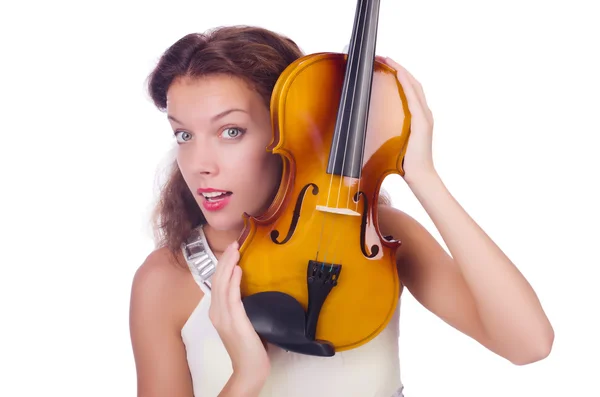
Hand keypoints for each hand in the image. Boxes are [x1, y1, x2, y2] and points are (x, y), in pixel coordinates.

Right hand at [209, 241, 269, 385]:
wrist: (249, 368)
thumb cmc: (249, 345)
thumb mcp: (241, 320)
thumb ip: (239, 305)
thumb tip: (245, 286)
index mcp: (216, 312)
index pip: (216, 283)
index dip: (222, 266)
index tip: (231, 251)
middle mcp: (216, 313)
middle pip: (217, 280)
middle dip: (225, 260)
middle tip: (234, 244)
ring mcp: (223, 317)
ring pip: (222, 285)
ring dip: (229, 266)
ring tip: (235, 250)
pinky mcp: (235, 321)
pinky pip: (232, 297)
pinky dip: (233, 282)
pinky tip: (238, 270)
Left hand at [378, 56, 435, 182]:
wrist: (418, 176)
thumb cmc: (403, 162)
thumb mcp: (391, 141)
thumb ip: (386, 129)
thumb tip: (366, 124)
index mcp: (417, 116)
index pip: (408, 89)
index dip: (398, 74)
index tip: (384, 63)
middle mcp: (423, 113)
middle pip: (412, 82)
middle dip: (398, 67)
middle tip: (383, 56)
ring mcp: (424, 117)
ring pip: (414, 86)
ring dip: (401, 71)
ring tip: (389, 60)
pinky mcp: (422, 123)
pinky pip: (414, 98)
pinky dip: (406, 84)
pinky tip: (398, 75)